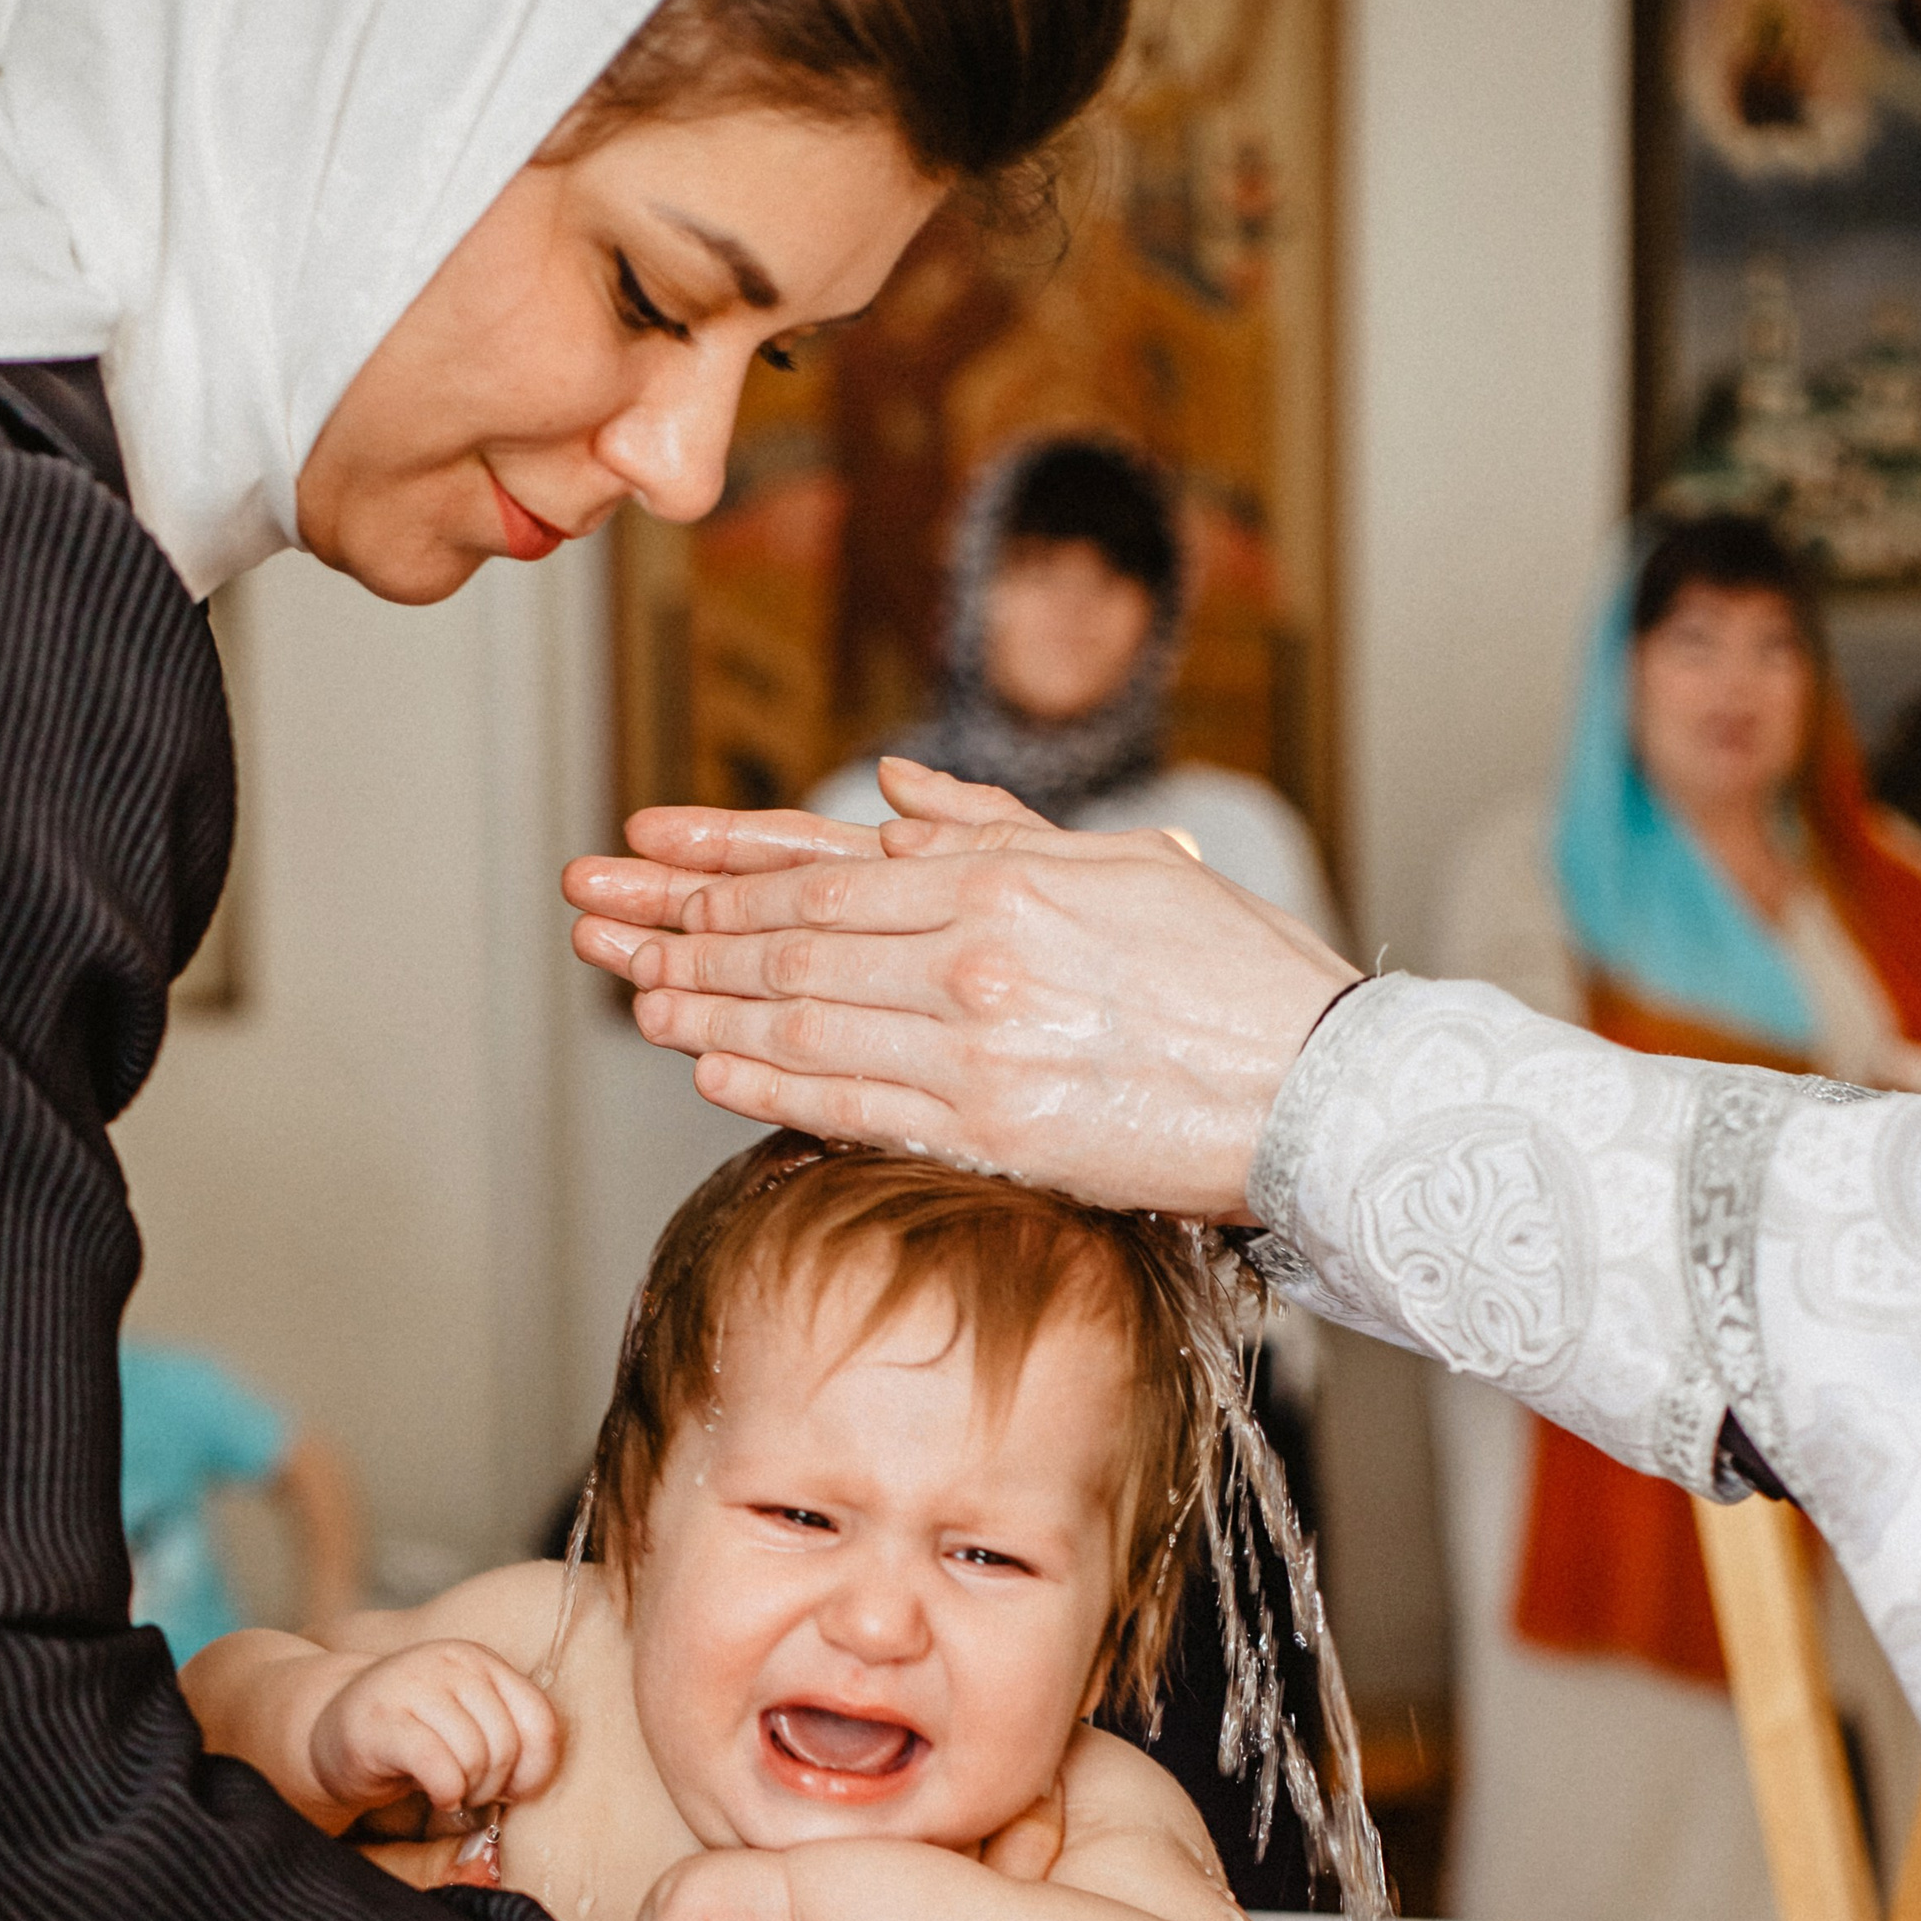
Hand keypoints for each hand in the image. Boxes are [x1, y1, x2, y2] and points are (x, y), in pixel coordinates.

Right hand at [308, 1642, 557, 1827]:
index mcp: (480, 1660)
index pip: (540, 1720)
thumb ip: (509, 1735)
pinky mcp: (381, 1720)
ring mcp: (412, 1684)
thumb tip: (535, 1783)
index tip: (512, 1788)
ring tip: (449, 1789)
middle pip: (507, 1745)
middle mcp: (449, 1662)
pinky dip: (445, 1793)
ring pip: (475, 1759)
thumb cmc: (414, 1737)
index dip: (535, 1769)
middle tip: (469, 1791)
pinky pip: (440, 1769)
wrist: (332, 1731)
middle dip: (494, 1785)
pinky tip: (434, 1793)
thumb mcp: (469, 1723)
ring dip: (467, 1791)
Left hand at [563, 754, 1357, 1224]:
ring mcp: (980, 1040)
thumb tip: (897, 796)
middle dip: (684, 924)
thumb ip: (998, 828)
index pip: (831, 867)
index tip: (650, 858)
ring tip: (632, 991)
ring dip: (704, 1001)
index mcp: (1008, 878)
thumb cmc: (1233, 979)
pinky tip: (707, 1063)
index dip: (726, 863)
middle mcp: (980, 950)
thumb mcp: (1123, 867)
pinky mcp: (994, 1125)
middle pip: (795, 934)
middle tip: (601, 915)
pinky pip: (850, 1098)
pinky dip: (766, 1078)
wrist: (1319, 1087)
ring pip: (802, 1013)